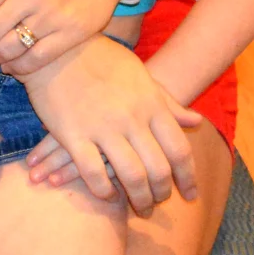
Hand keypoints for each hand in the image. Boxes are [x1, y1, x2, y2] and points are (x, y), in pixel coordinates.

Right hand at [17, 36, 201, 215]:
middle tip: (159, 203)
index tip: (190, 194)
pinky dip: (104, 190)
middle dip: (162, 193)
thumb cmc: (101, 58)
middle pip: (158, 169)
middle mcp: (131, 118)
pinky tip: (108, 194)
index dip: (187, 177)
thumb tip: (195, 121)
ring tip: (138, 208)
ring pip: (131, 176)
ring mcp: (102, 127)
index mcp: (151, 105)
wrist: (58, 46)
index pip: (179, 150)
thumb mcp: (141, 76)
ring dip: (139, 198)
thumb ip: (168, 102)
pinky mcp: (72, 134)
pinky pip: (92, 173)